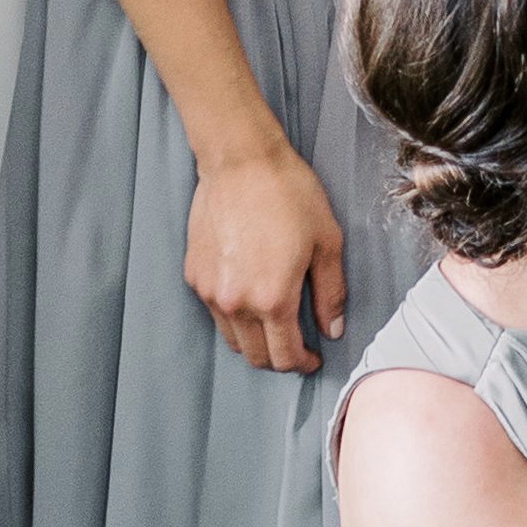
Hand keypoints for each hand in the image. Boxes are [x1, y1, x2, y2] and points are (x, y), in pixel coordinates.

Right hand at [186, 138, 347, 372]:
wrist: (242, 163)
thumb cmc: (290, 196)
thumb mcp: (328, 244)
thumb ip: (331, 293)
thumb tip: (332, 329)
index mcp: (272, 298)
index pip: (284, 355)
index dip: (302, 363)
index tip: (314, 359)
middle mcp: (235, 302)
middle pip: (254, 355)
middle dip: (278, 359)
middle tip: (297, 349)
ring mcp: (209, 290)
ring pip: (232, 338)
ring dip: (255, 342)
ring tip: (275, 328)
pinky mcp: (194, 275)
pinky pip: (215, 313)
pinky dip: (234, 318)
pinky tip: (252, 301)